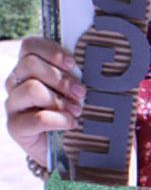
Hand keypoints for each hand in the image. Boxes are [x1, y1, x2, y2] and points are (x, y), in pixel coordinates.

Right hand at [4, 37, 84, 166]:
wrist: (62, 143)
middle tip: (81, 92)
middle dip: (61, 78)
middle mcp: (16, 82)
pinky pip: (37, 118)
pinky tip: (71, 123)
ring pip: (31, 89)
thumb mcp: (75, 86)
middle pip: (30, 65)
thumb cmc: (71, 106)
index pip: (29, 46)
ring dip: (60, 99)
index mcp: (29, 66)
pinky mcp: (15, 126)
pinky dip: (59, 120)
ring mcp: (13, 104)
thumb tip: (98, 60)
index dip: (51, 50)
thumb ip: (77, 71)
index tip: (73, 63)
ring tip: (77, 110)